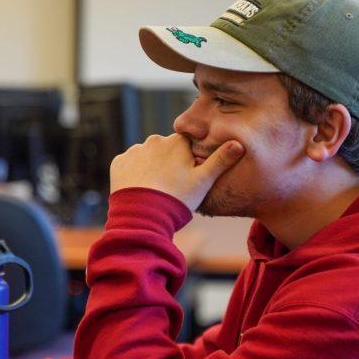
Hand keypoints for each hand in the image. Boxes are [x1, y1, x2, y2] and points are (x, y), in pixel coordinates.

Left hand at [109, 134, 244, 211]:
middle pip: (164, 150)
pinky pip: (128, 165)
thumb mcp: (204, 182)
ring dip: (150, 169)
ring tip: (155, 190)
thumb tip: (239, 143)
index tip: (186, 177)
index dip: (188, 162)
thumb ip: (221, 161)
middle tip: (171, 187)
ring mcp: (134, 151)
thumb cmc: (177, 199)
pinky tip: (139, 189)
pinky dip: (133, 175)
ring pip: (146, 158)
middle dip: (168, 164)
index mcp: (177, 142)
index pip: (186, 146)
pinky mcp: (118, 162)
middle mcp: (154, 140)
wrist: (143, 217)